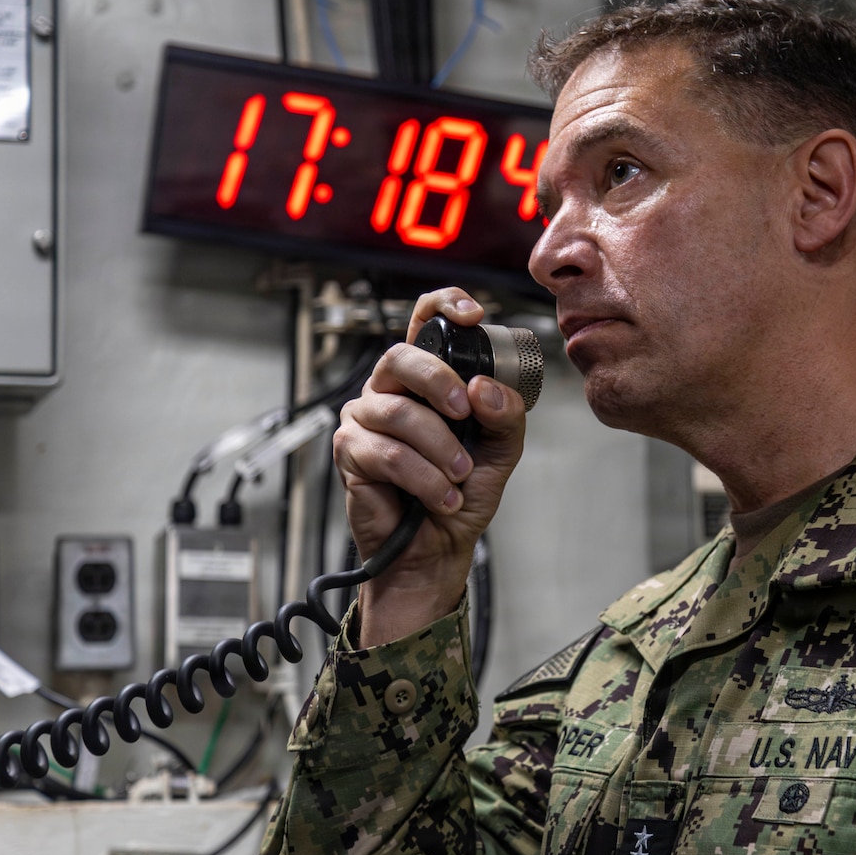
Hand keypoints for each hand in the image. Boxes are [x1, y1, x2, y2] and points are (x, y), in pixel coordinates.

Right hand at [334, 289, 526, 644]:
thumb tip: (483, 389)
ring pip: (399, 414)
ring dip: (440, 449)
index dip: (443, 307)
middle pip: (400, 358)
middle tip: (465, 414)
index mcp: (426, 380)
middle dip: (438, 383)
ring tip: (460, 477)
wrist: (438, 547)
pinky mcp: (350, 452)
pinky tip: (441, 497)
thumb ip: (505, 414)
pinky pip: (388, 454)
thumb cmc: (462, 492)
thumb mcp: (502, 450)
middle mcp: (390, 391)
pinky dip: (424, 478)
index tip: (472, 315)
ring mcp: (365, 418)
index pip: (423, 323)